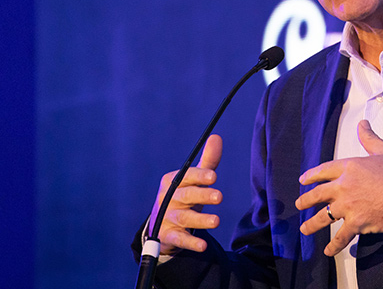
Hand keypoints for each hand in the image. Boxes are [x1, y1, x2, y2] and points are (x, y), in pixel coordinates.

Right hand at [147, 134, 223, 254]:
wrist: (162, 225)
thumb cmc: (184, 197)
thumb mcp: (194, 180)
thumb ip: (207, 162)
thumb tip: (216, 137)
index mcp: (172, 181)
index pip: (186, 176)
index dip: (200, 176)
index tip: (214, 176)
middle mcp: (168, 198)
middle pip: (186, 196)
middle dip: (202, 195)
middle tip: (219, 196)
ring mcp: (166, 218)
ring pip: (184, 218)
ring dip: (200, 219)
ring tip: (216, 221)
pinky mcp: (168, 236)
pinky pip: (180, 239)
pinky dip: (190, 242)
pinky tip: (203, 246)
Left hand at [295, 120, 382, 256]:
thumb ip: (369, 138)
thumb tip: (362, 123)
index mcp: (349, 167)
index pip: (323, 170)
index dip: (311, 175)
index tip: (303, 180)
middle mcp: (344, 186)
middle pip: (318, 194)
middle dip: (306, 200)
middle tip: (299, 204)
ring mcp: (348, 206)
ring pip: (324, 217)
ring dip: (312, 224)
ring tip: (304, 229)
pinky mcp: (356, 223)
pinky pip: (341, 236)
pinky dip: (334, 245)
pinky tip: (327, 251)